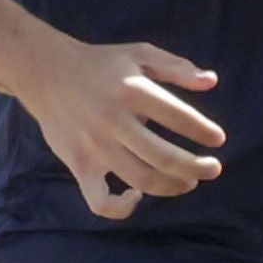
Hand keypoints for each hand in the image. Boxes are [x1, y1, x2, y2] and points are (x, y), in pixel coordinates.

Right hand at [27, 40, 222, 220]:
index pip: (178, 117)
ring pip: (141, 179)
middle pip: (164, 156)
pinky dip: (121, 208)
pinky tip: (137, 195)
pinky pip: (99, 201)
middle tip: (213, 169)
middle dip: (196, 167)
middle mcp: (113, 120)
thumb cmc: (100, 64)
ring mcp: (94, 146)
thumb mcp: (139, 54)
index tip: (217, 139)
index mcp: (132, 90)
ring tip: (188, 182)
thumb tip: (212, 81)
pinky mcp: (78, 164)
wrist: (45, 72)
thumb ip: (176, 67)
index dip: (203, 131)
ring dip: (171, 186)